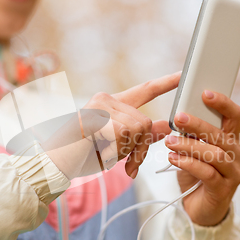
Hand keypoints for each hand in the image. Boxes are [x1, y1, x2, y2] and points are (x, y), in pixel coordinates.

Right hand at [48, 72, 178, 179]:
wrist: (56, 164)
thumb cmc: (84, 154)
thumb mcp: (118, 145)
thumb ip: (141, 135)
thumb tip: (167, 127)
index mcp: (112, 105)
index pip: (145, 90)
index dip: (166, 83)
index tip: (183, 74)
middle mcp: (106, 100)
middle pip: (145, 122)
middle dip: (141, 149)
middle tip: (129, 165)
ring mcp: (99, 106)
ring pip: (137, 129)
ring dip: (127, 152)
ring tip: (107, 155)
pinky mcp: (94, 116)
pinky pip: (123, 134)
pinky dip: (116, 150)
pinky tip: (99, 151)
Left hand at [165, 90, 239, 225]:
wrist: (199, 209)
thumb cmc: (196, 175)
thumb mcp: (194, 150)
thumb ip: (193, 135)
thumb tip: (181, 115)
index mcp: (233, 141)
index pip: (234, 116)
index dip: (222, 102)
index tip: (204, 92)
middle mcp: (238, 155)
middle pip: (221, 134)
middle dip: (198, 124)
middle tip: (178, 117)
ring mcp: (234, 174)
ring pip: (214, 154)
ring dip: (189, 145)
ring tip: (169, 142)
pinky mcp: (223, 190)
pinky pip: (207, 173)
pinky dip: (188, 163)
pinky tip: (173, 158)